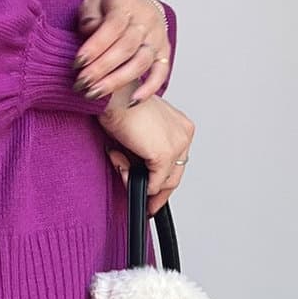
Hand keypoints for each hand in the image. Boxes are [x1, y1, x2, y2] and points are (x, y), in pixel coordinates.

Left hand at [71, 0, 170, 107]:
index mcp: (126, 5)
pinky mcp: (164, 53)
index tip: (77, 64)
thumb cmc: (110, 7)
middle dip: (101, 68)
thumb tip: (89, 32)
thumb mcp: (94, 3)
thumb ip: (89, 16)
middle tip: (81, 84)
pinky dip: (149, 89)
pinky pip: (161, 72)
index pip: (112, 27)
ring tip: (94, 94)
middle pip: (126, 47)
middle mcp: (146, 21)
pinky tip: (132, 101)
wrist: (138, 4)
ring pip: (140, 62)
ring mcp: (157, 38)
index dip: (95, 46)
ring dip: (117, 81)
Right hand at [97, 94, 194, 215]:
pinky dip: (132, 179)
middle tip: (147, 204)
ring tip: (118, 161)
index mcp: (181, 126)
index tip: (154, 195)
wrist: (113, 95)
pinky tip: (119, 161)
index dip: (164, 182)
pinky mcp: (164, 155)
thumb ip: (146, 151)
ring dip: (136, 179)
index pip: (177, 163)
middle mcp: (184, 134)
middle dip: (157, 192)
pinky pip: (152, 184)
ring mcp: (177, 145)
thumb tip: (140, 174)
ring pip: (163, 182)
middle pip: (174, 176)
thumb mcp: (140, 131)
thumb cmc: (120, 105)